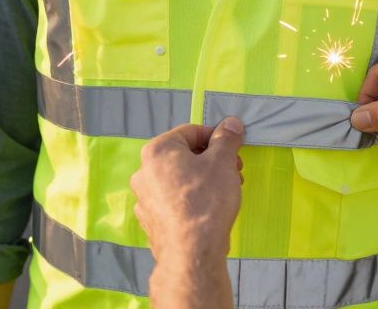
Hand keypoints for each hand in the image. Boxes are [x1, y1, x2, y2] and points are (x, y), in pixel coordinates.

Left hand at [130, 117, 244, 265]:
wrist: (192, 252)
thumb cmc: (205, 202)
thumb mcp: (222, 162)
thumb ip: (226, 139)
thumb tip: (231, 124)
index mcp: (157, 151)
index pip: (190, 132)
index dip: (216, 138)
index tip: (233, 149)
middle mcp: (143, 172)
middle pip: (184, 156)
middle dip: (211, 162)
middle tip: (233, 172)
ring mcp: (144, 199)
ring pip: (179, 180)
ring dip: (203, 181)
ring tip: (225, 193)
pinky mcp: (151, 221)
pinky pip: (174, 202)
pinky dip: (191, 201)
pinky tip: (207, 211)